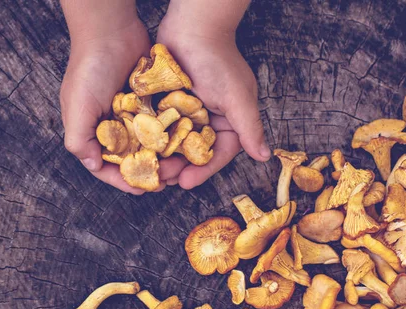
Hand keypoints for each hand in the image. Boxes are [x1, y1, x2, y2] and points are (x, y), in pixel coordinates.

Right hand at [60, 18, 166, 193]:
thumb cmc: (89, 67)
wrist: (111, 29)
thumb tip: (91, 165)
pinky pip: (160, 124)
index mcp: (92, 130)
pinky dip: (170, 134)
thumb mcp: (77, 106)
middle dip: (149, 171)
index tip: (143, 189)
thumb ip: (80, 139)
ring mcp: (131, 113)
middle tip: (169, 178)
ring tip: (180, 164)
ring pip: (149, 144)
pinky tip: (184, 143)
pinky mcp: (148, 101)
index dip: (123, 181)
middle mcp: (111, 125)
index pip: (107, 166)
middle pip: (132, 159)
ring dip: (163, 156)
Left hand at [157, 5, 269, 189]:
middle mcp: (209, 120)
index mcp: (229, 121)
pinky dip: (152, 138)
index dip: (203, 170)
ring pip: (175, 143)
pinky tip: (140, 150)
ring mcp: (187, 112)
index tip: (185, 183)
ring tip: (150, 169)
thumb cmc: (216, 60)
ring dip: (163, 157)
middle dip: (179, 167)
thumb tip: (265, 156)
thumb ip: (249, 128)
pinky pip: (161, 127)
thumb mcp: (236, 97)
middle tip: (162, 179)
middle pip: (194, 153)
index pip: (219, 154)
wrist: (190, 26)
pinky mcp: (168, 103)